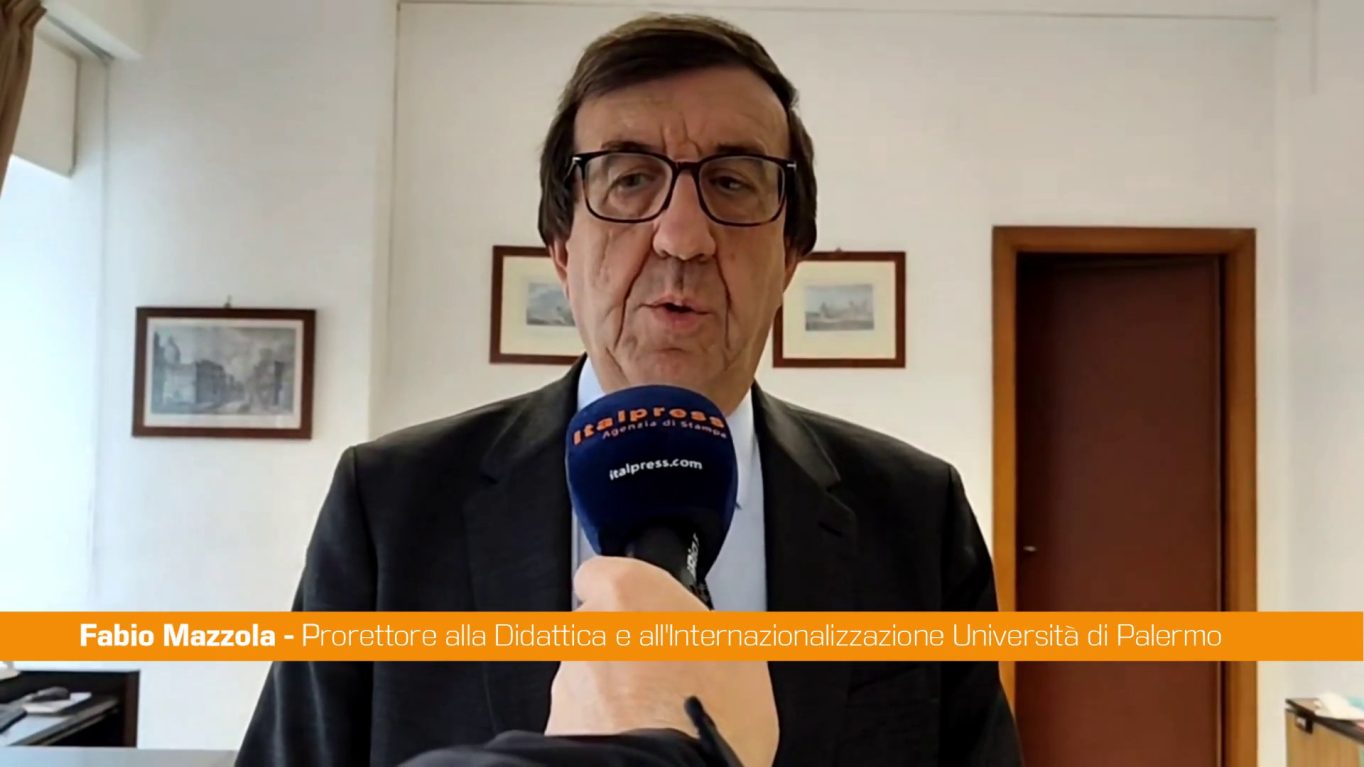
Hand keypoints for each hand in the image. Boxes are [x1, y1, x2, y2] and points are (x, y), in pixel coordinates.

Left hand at [546, 557, 779, 765]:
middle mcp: (589, 631)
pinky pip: (581, 718)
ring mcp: (568, 682)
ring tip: (656, 719)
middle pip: (599, 629)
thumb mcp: (744, 657)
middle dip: (625, 650)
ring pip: (588, 678)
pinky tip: (639, 742)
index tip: (642, 608)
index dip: (624, 592)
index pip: (602, 570)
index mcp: (630, 594)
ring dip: (614, 693)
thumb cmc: (709, 719)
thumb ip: (710, 630)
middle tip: (664, 677)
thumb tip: (716, 640)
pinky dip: (601, 728)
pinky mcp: (557, 726)